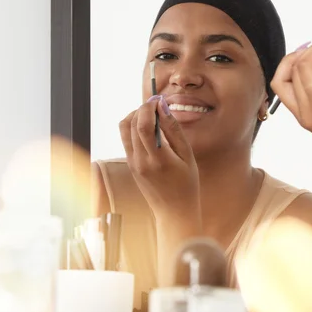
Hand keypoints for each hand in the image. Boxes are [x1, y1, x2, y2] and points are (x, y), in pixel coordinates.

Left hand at [119, 96, 199, 219]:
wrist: (174, 212)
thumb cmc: (187, 185)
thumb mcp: (187, 156)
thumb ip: (174, 130)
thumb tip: (163, 108)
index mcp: (157, 159)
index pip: (143, 125)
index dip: (148, 107)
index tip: (159, 99)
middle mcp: (140, 161)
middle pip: (131, 124)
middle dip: (142, 108)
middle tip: (156, 103)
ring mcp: (132, 164)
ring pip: (124, 129)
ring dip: (135, 116)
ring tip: (152, 115)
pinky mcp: (130, 165)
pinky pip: (126, 139)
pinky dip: (134, 127)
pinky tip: (149, 128)